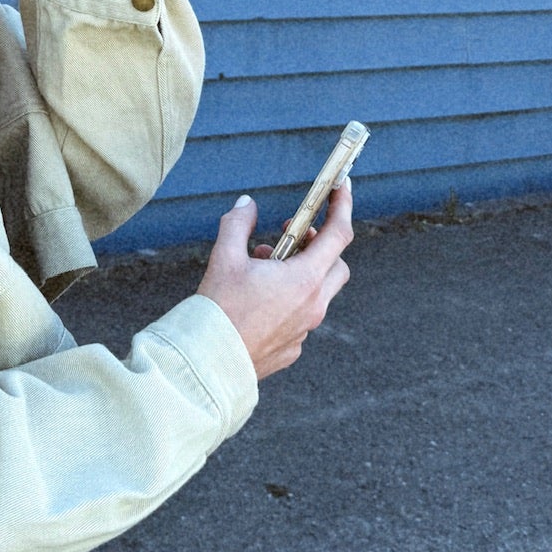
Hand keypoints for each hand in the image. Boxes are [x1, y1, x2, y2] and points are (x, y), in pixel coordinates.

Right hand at [195, 183, 353, 379]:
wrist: (208, 362)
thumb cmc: (218, 309)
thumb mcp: (224, 257)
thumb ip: (238, 223)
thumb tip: (246, 204)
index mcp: (304, 279)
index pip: (338, 235)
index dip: (343, 207)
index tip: (342, 189)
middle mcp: (313, 306)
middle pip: (336, 266)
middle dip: (319, 246)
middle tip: (290, 237)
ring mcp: (305, 330)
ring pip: (318, 293)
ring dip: (300, 273)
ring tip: (263, 267)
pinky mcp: (293, 348)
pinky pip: (301, 317)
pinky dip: (289, 300)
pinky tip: (258, 300)